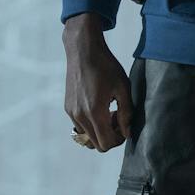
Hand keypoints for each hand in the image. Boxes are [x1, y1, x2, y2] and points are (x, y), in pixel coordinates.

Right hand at [62, 14, 131, 151]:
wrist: (84, 50)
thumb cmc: (106, 66)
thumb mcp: (123, 88)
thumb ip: (126, 113)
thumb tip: (127, 133)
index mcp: (95, 112)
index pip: (106, 144)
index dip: (118, 140)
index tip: (124, 126)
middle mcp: (80, 116)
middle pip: (96, 144)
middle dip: (109, 136)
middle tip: (117, 118)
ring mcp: (71, 113)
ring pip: (86, 137)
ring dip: (99, 131)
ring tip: (108, 113)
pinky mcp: (68, 107)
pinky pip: (79, 126)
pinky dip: (90, 124)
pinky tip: (98, 107)